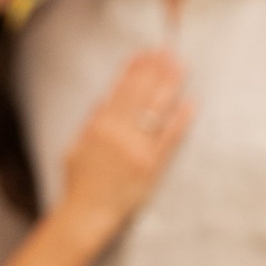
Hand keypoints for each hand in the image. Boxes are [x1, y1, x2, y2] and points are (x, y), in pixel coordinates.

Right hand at [57, 48, 192, 249]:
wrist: (86, 214)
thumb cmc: (79, 183)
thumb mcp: (75, 148)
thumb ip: (91, 124)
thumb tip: (103, 100)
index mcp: (99, 126)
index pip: (120, 89)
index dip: (135, 69)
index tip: (146, 52)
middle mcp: (118, 133)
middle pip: (141, 93)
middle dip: (156, 69)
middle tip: (169, 51)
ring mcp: (137, 149)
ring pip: (157, 110)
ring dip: (170, 85)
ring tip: (180, 67)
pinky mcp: (151, 166)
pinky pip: (169, 139)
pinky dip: (180, 119)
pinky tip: (191, 103)